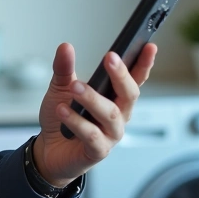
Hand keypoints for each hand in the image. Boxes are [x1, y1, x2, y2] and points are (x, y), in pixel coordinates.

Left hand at [32, 43, 156, 186]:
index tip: (149, 46)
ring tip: (76, 87)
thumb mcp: (60, 89)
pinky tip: (63, 111)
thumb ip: (64, 68)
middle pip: (129, 95)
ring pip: (110, 114)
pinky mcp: (97, 151)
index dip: (144, 64)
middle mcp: (118, 116)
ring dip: (93, 99)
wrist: (49, 150)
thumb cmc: (61, 118)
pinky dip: (77, 122)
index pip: (134, 79)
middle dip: (121, 75)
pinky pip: (91, 135)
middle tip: (110, 58)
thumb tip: (66, 47)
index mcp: (114, 98)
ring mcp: (110, 134)